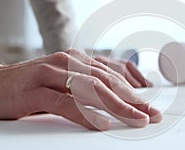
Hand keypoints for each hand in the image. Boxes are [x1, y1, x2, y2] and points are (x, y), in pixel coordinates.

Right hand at [0, 50, 161, 129]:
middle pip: (107, 82)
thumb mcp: (64, 83)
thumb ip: (86, 88)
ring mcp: (51, 74)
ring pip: (91, 90)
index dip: (133, 93)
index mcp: (76, 60)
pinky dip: (86, 114)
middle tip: (152, 115)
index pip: (112, 77)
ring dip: (117, 106)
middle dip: (133, 100)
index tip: (150, 108)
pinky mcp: (35, 90)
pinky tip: (102, 123)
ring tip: (136, 119)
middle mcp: (67, 62)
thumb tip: (114, 102)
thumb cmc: (32, 86)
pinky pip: (65, 103)